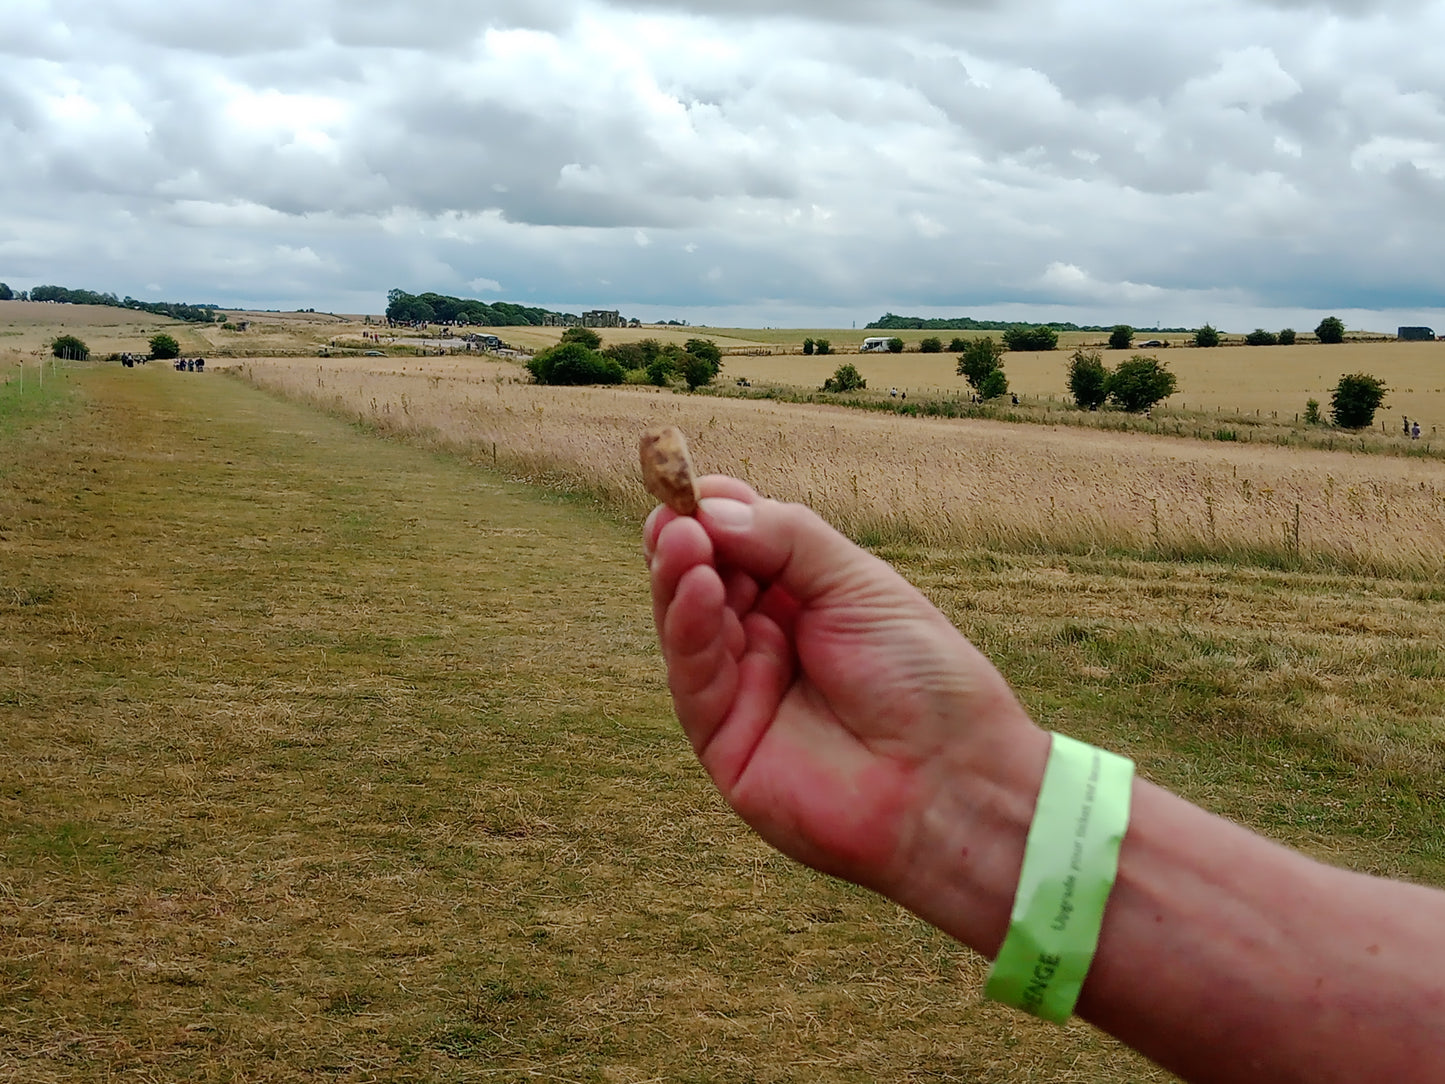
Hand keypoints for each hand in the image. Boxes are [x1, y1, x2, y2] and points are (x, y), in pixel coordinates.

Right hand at [645, 477, 1048, 943]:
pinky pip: (693, 676)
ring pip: (688, 625)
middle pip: (703, 580)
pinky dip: (688, 627)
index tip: (695, 488)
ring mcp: (742, 689)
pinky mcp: (722, 739)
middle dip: (687, 543)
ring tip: (680, 541)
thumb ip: (786, 540)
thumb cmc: (924, 679)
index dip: (714, 516)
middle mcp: (767, 640)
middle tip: (677, 516)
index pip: (740, 545)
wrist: (952, 780)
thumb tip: (711, 508)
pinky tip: (696, 588)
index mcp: (805, 599)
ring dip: (679, 577)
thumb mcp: (860, 585)